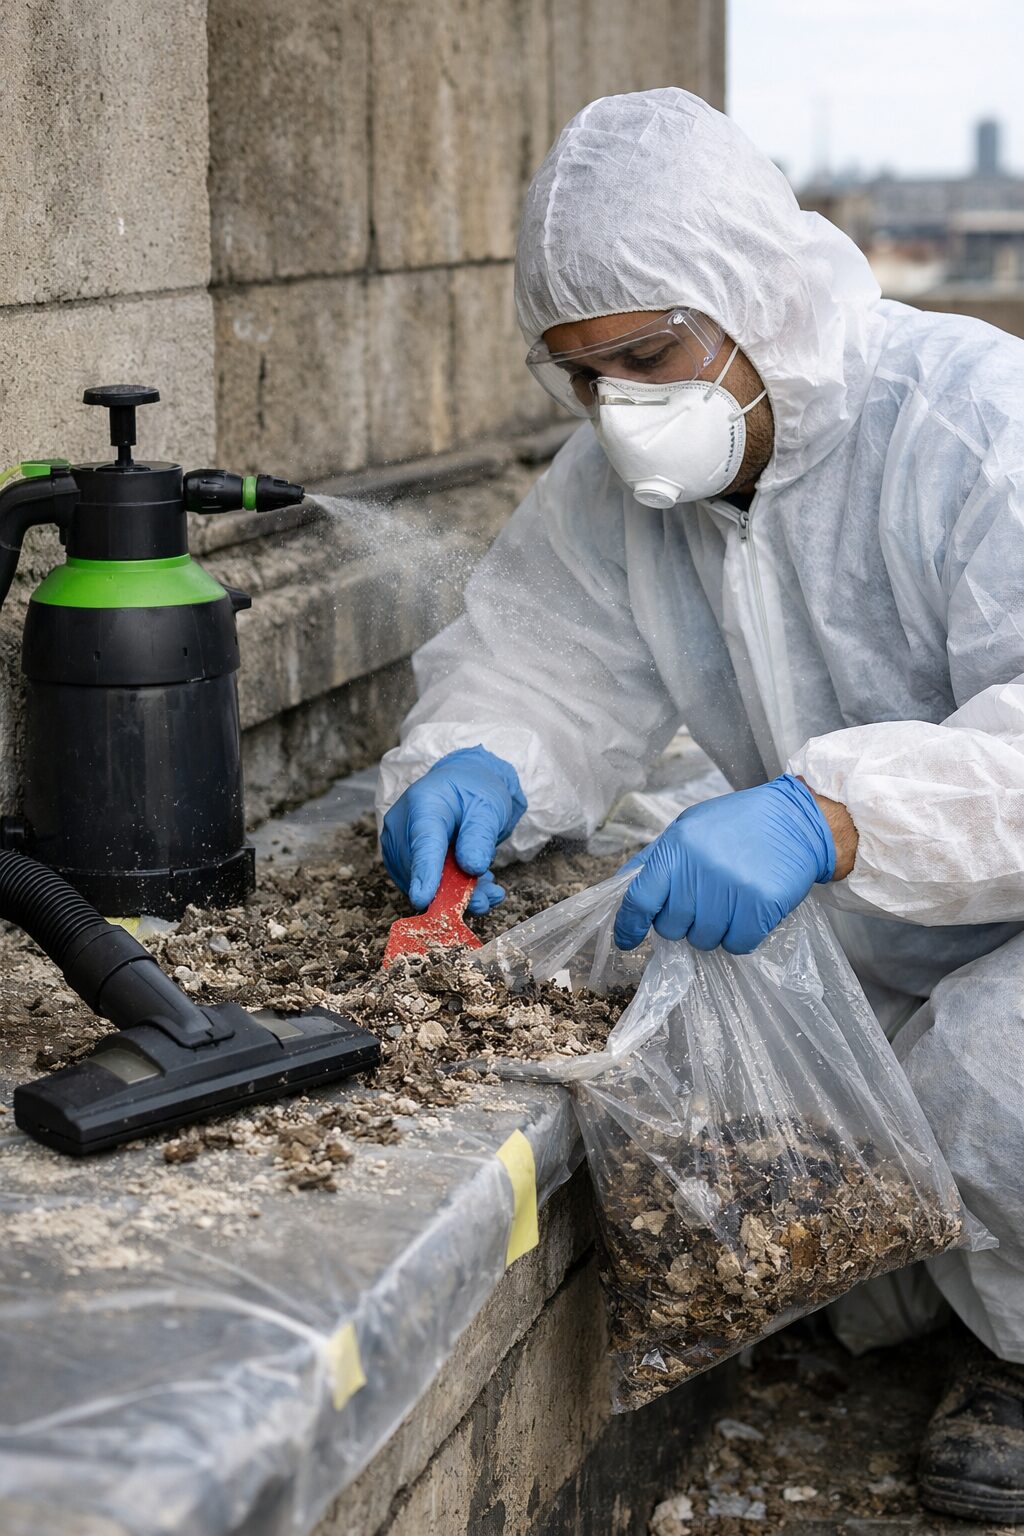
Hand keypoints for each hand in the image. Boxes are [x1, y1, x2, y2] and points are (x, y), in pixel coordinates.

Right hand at [381, 746, 526, 913]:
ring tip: (488, 890)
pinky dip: (449, 892)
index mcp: (423, 803)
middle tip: (490, 896)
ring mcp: (397, 844)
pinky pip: (421, 885)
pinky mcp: (401, 860)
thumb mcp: (489, 808)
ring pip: (419, 883)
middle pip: (419, 869)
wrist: (465, 786)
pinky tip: (473, 885)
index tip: (422, 899)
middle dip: (453, 891)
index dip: (424, 872)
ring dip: (455, 895)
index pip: (423, 843)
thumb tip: (472, 867)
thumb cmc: (475, 792)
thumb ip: (480, 837)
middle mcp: (401, 824)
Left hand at [613, 774, 835, 953]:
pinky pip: (737, 944)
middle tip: (702, 903)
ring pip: (703, 940)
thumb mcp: (689, 828)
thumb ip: (656, 859)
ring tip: (729, 902)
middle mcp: (700, 869)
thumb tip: (624, 890)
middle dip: (682, 923)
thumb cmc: (737, 824)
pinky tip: (749, 912)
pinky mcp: (760, 905)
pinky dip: (741, 936)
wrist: (797, 820)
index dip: (629, 925)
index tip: (626, 939)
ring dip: (713, 930)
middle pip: (671, 926)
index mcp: (677, 847)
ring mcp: (731, 889)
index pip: (640, 898)